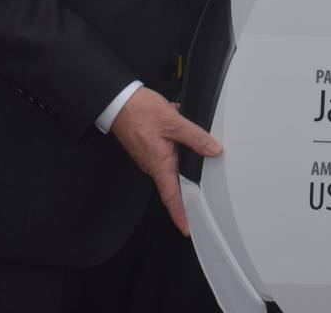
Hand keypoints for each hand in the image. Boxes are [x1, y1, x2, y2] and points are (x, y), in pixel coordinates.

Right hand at [109, 87, 221, 235]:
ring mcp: (148, 156)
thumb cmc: (140, 112)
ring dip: (182, 163)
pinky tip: (181, 134)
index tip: (187, 228)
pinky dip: (175, 147)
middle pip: (172, 184)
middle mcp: (152, 164)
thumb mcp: (173, 122)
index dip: (180, 214)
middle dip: (187, 190)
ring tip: (197, 157)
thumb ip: (195, 137)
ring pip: (170, 166)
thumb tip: (213, 149)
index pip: (172, 196)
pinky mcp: (146, 147)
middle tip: (202, 199)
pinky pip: (164, 153)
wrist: (118, 101)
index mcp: (159, 163)